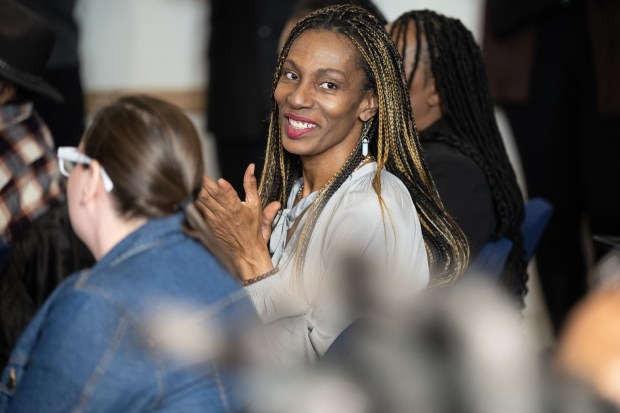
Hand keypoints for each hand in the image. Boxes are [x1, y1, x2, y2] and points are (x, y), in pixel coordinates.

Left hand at [197, 164, 277, 279]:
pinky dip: (199, 200)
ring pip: (203, 201)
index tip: (217, 180)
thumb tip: (251, 167)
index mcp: (236, 208)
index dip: (219, 186)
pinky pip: (201, 209)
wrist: (247, 249)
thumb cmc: (253, 226)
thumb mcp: (255, 204)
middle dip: (205, 183)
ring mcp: (216, 219)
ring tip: (198, 181)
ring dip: (200, 190)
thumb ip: (251, 185)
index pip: (224, 193)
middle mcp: (224, 213)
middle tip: (202, 174)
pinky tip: (198, 194)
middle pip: (210, 195)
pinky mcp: (210, 224)